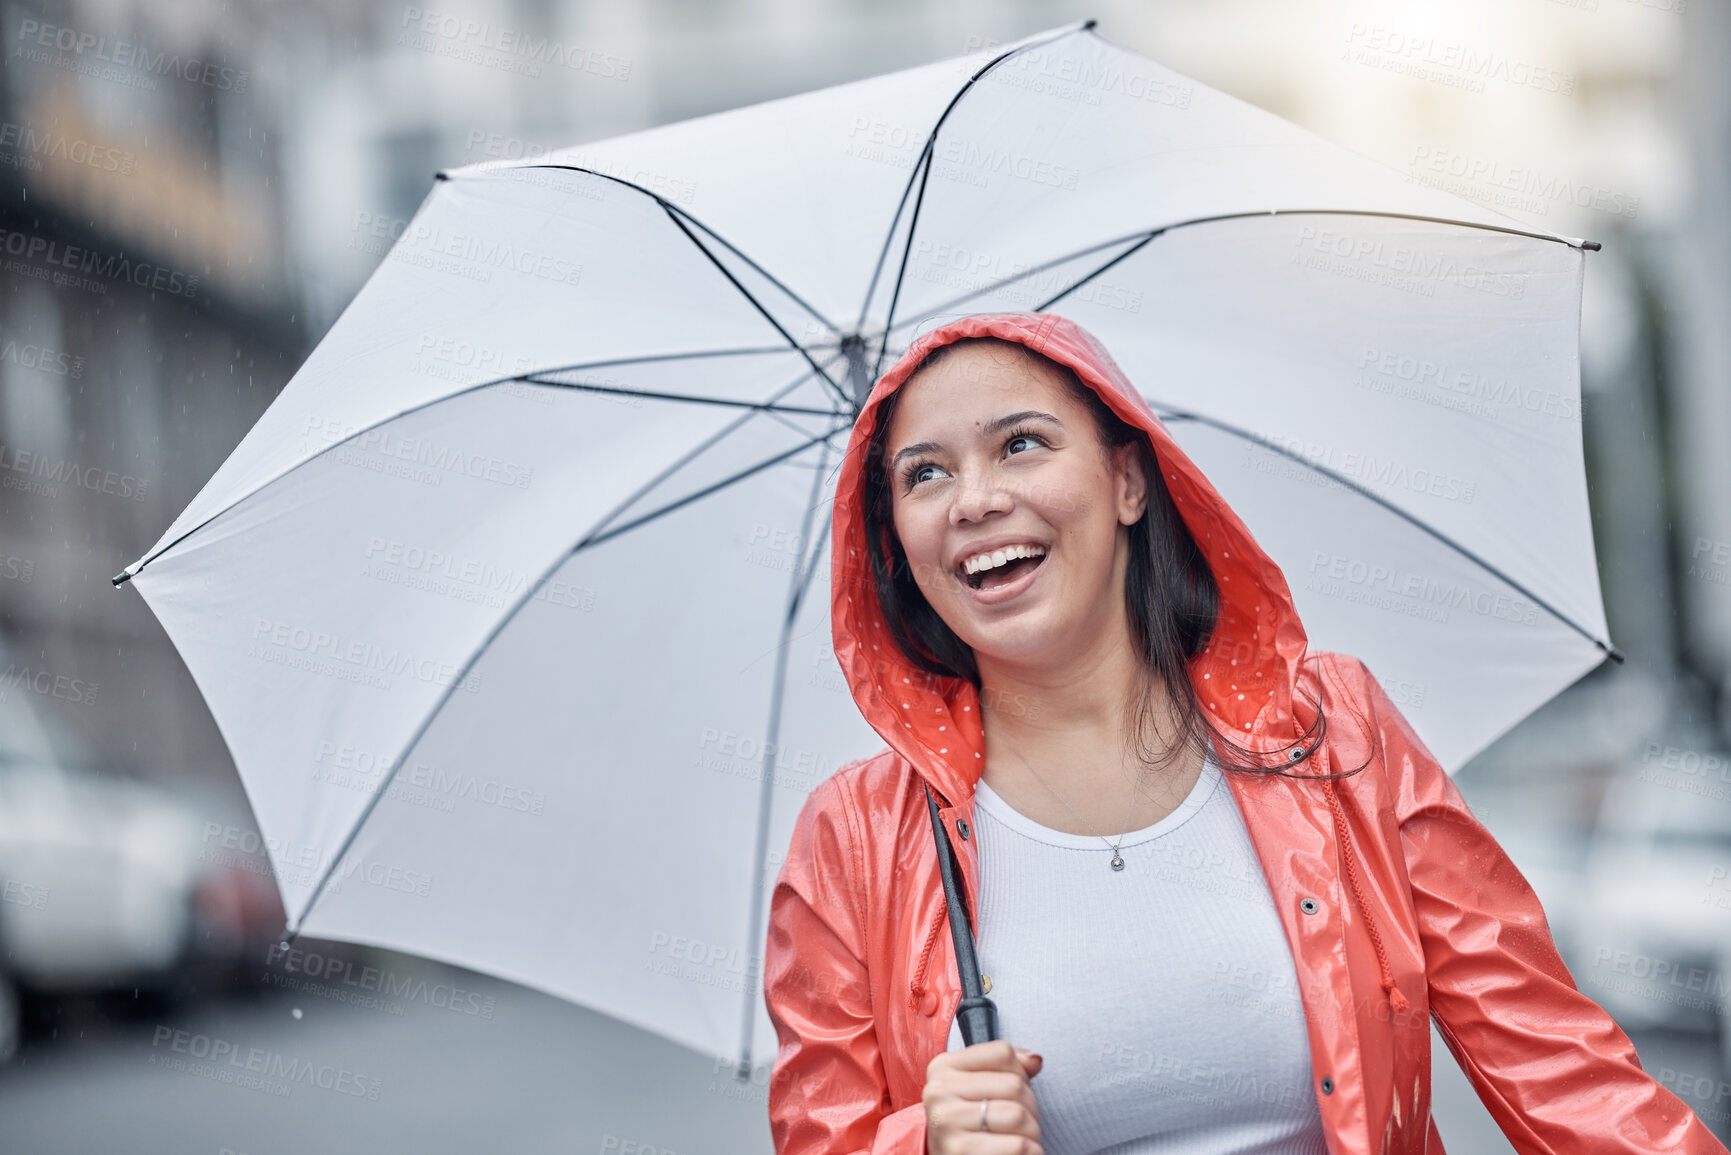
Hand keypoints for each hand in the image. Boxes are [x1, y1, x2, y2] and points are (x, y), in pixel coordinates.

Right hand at [923, 1040, 1043, 1153]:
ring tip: (1019, 1139)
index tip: (1011, 1094)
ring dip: (1031, 1133)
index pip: (1002, 1052)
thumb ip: (1007, 1068)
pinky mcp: (961, 1151)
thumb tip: (1034, 1060)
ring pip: (1018, 1116)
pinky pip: (1018, 1145)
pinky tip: (1018, 1153)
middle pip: (1014, 1085)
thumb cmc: (970, 1126)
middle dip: (1030, 1108)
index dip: (1019, 1074)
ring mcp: (948, 1122)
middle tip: (1020, 1124)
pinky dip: (1030, 1151)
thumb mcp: (979, 1089)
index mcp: (944, 1067)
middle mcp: (940, 1091)